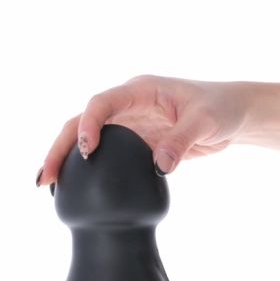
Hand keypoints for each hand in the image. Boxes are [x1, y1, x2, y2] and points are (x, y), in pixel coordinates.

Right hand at [36, 75, 252, 185]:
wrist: (232, 116)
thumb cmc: (221, 108)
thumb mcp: (206, 122)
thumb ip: (182, 141)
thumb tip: (159, 166)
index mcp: (140, 91)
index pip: (103, 102)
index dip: (89, 124)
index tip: (85, 150)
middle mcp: (127, 105)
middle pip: (81, 122)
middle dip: (61, 147)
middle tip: (47, 177)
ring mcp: (127, 126)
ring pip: (86, 139)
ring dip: (65, 159)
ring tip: (47, 185)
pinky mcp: (133, 144)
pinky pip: (104, 157)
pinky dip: (85, 171)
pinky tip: (72, 189)